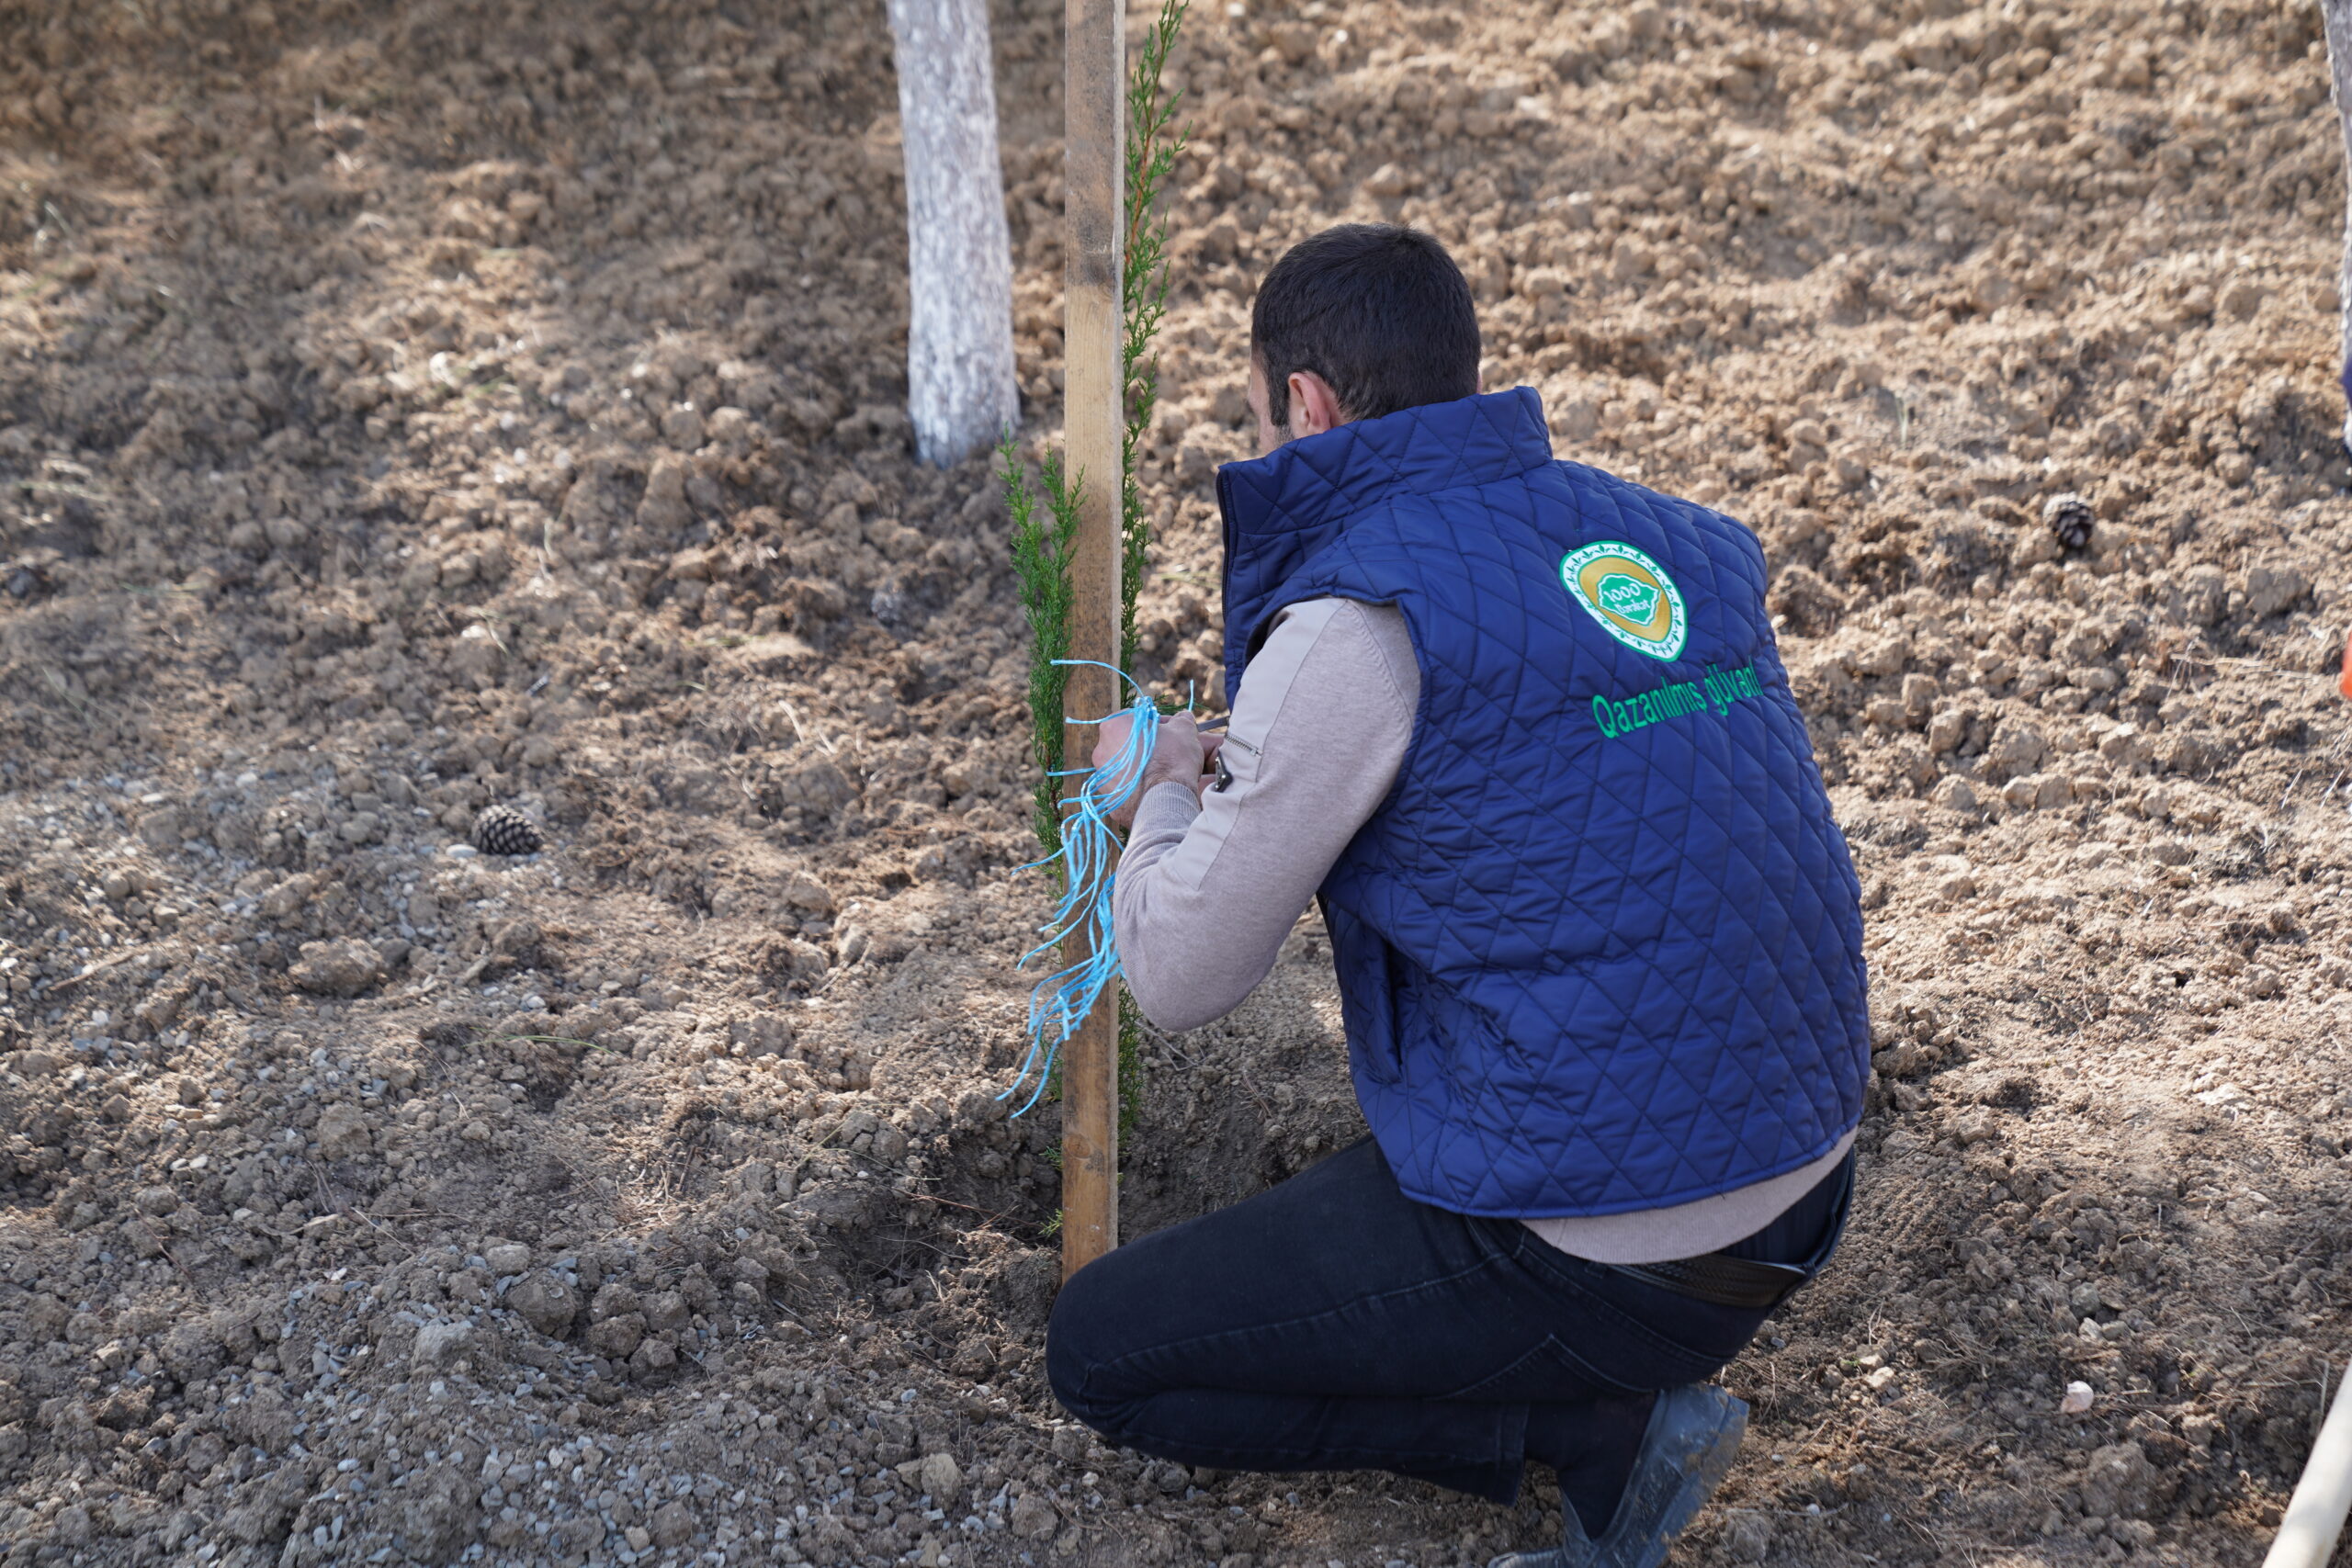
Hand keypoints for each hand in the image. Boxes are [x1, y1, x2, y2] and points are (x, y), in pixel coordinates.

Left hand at [1091, 710, 1213, 828]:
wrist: (1167, 800)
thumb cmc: (1173, 759)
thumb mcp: (1184, 730)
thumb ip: (1180, 719)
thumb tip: (1182, 718)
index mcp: (1114, 726)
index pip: (1135, 718)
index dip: (1155, 723)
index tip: (1169, 732)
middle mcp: (1101, 750)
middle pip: (1126, 743)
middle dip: (1145, 746)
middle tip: (1165, 753)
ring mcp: (1102, 777)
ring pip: (1123, 767)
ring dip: (1138, 767)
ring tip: (1160, 773)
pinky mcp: (1108, 799)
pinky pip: (1124, 789)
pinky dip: (1136, 788)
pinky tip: (1153, 789)